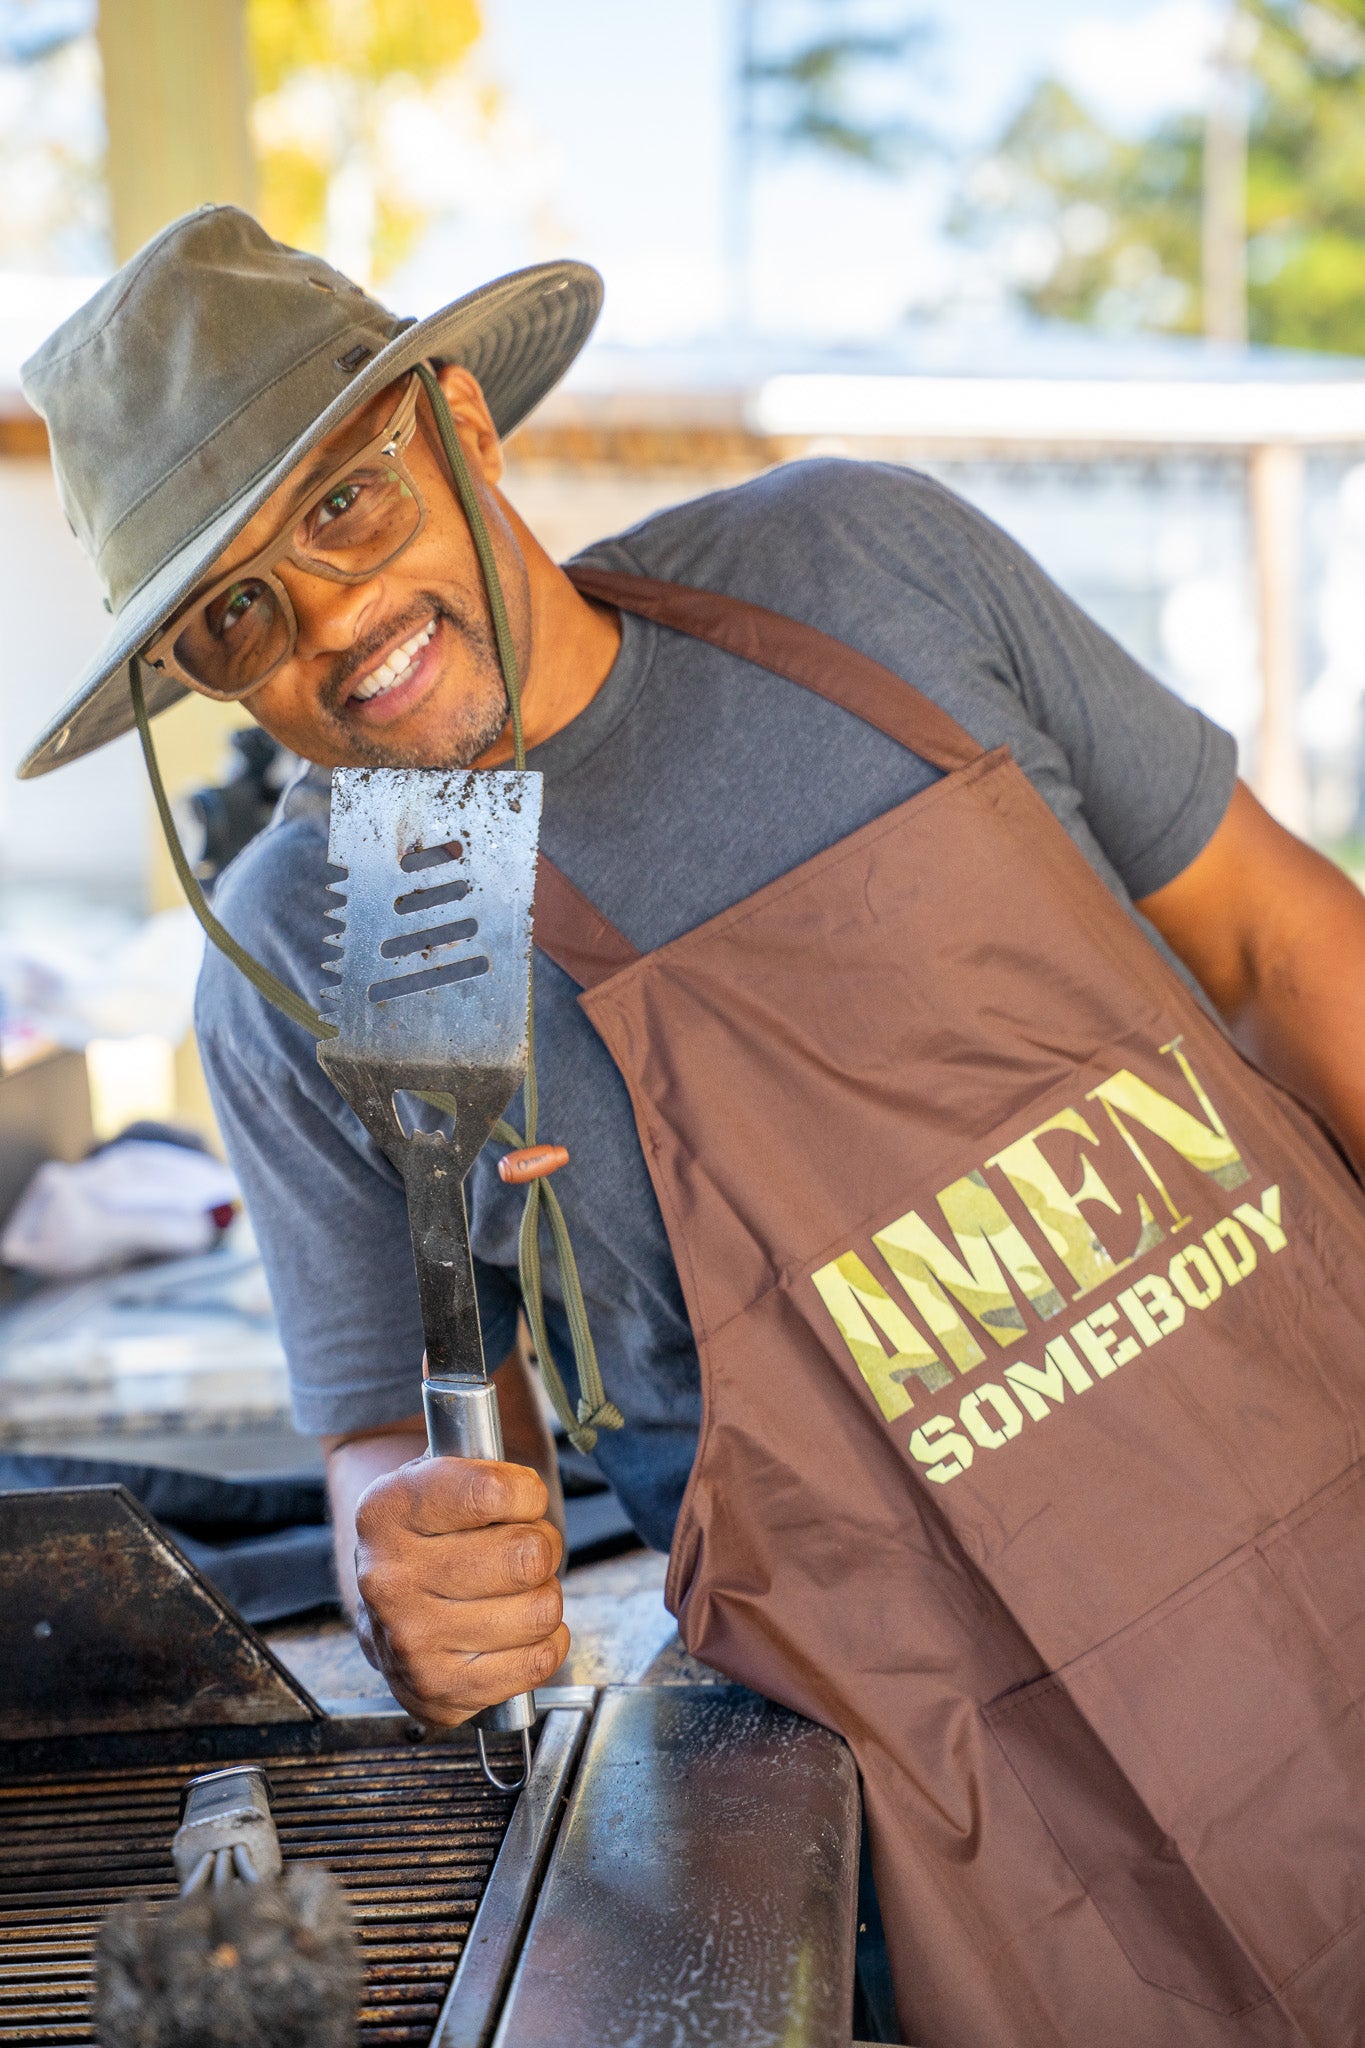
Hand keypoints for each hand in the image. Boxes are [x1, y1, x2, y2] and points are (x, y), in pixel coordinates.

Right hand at [353, 1453, 567, 1726]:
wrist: (391, 1608)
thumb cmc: (436, 1532)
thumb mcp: (441, 1471)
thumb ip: (468, 1436)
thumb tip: (464, 1375)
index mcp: (384, 1510)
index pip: (494, 1493)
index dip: (525, 1493)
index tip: (519, 1497)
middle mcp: (386, 1578)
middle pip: (527, 1556)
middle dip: (541, 1546)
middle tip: (521, 1548)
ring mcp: (409, 1642)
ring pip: (541, 1609)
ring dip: (543, 1596)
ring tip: (513, 1589)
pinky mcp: (438, 1692)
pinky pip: (539, 1660)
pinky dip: (545, 1642)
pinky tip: (515, 1628)